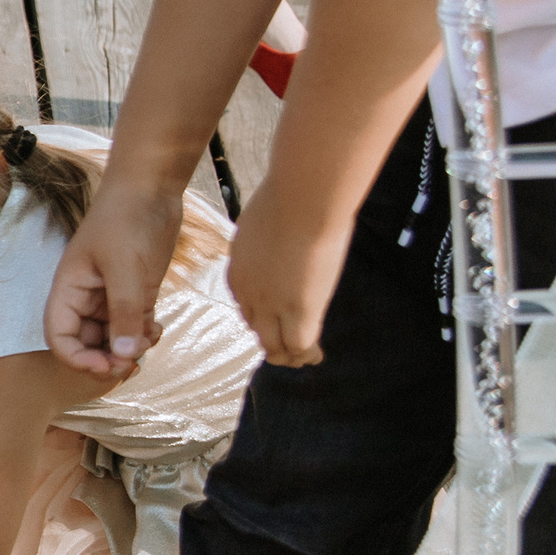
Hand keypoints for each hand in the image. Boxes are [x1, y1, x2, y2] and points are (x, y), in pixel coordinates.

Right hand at [43, 180, 186, 378]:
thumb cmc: (126, 219)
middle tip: (131, 363)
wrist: (151, 188)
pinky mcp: (134, 293)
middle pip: (86, 344)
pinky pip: (134, 326)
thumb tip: (125, 355)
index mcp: (69, 292)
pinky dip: (144, 335)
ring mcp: (110, 297)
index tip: (105, 366)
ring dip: (129, 348)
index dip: (77, 359)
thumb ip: (125, 312)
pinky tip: (158, 329)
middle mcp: (85, 299)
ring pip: (112, 338)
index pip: (59, 338)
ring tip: (149, 341)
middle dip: (106, 358)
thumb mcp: (125, 268)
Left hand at [225, 170, 351, 365]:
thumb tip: (278, 213)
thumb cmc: (287, 195)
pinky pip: (300, 343)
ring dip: (287, 354)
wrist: (300, 200)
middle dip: (270, 339)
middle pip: (256, 326)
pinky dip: (307, 354)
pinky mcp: (300, 309)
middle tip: (284, 347)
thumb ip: (267, 226)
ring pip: (274, 343)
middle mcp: (249, 293)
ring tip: (301, 359)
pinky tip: (317, 357)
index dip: (260, 313)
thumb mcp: (264, 215)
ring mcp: (272, 304)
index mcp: (238, 270)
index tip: (272, 316)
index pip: (246, 302)